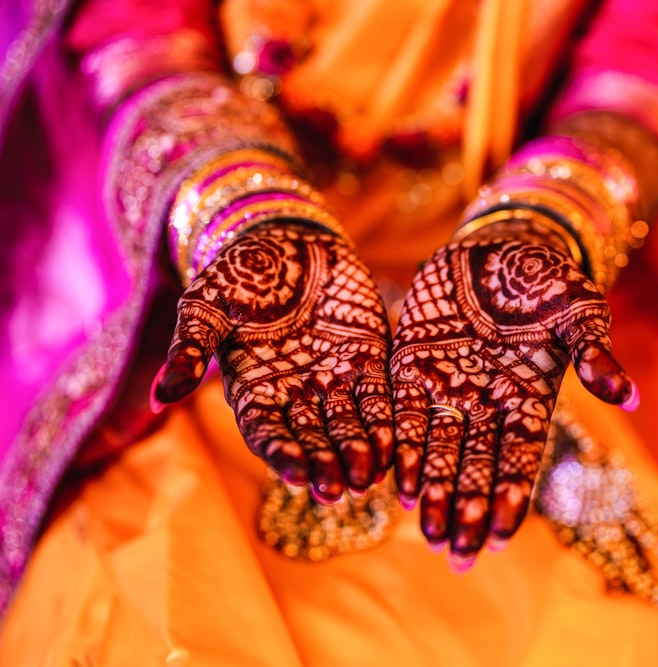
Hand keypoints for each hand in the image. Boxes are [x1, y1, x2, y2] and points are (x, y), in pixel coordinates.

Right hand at [152, 222, 392, 502]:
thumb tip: (160, 398)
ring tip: (368, 479)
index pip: (266, 432)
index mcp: (254, 390)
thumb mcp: (207, 305)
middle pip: (311, 439)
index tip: (296, 473)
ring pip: (347, 426)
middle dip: (324, 464)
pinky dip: (386, 422)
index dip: (281, 453)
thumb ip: (191, 349)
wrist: (289, 237)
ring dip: (357, 453)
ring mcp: (333, 380)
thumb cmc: (240, 271)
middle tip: (338, 490)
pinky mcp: (368, 360)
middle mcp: (295, 394)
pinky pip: (378, 397)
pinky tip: (395, 446)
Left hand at [390, 227, 636, 568]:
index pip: (520, 457)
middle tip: (457, 553)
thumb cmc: (548, 277)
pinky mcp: (412, 362)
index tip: (498, 535)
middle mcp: (487, 402)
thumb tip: (628, 397)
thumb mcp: (578, 310)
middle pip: (477, 465)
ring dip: (433, 490)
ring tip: (427, 532)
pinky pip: (405, 412)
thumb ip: (594, 353)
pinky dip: (402, 446)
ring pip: (439, 449)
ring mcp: (449, 385)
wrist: (498, 244)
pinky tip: (395, 482)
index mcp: (529, 397)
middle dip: (467, 508)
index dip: (509, 496)